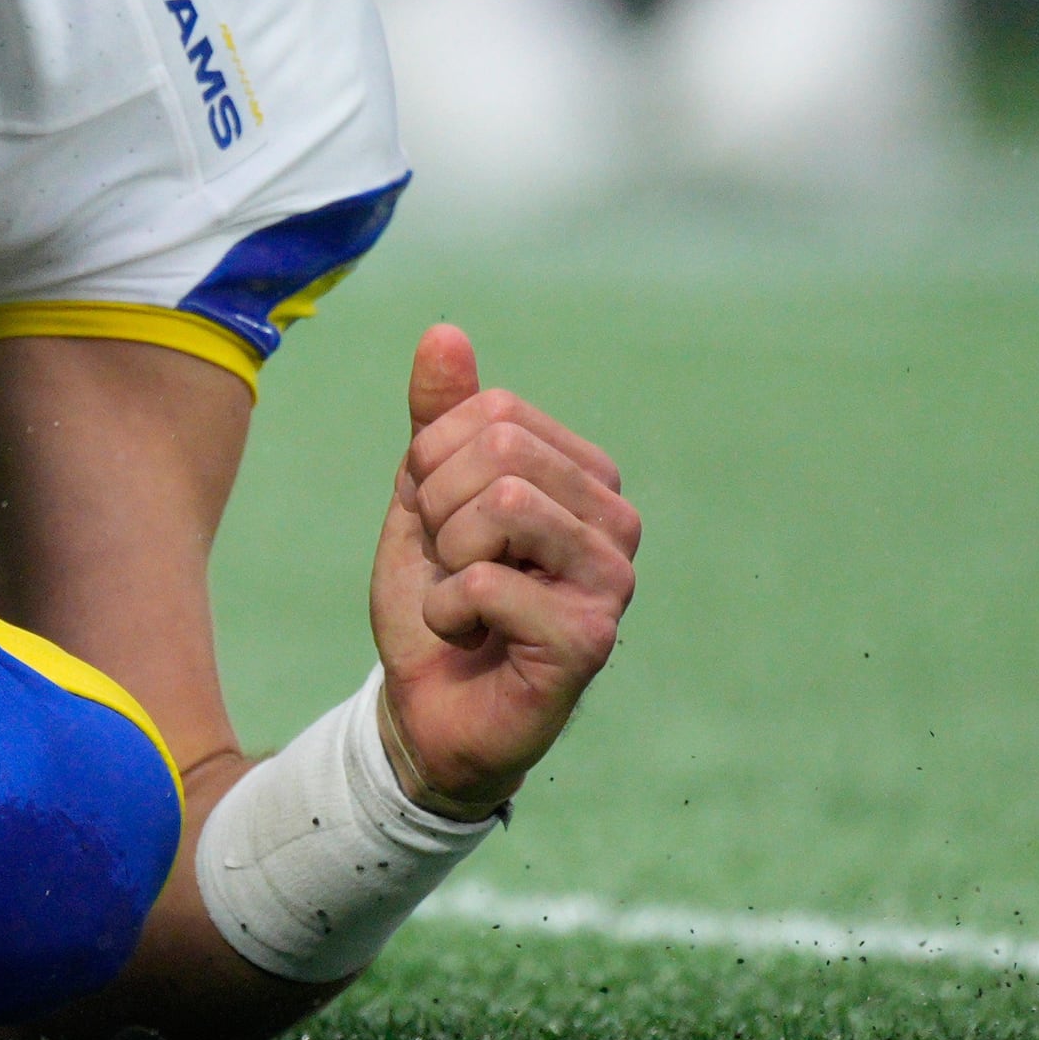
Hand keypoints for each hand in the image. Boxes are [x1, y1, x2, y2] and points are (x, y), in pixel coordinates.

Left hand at [365, 325, 640, 819]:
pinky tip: (470, 636)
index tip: (439, 522)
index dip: (433, 463)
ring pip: (502, 506)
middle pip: (499, 450)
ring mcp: (612, 579)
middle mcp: (615, 520)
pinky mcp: (589, 638)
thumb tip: (444, 333)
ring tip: (461, 597)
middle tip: (449, 564)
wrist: (428, 707)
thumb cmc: (437, 599)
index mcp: (583, 476)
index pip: (492, 412)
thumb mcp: (423, 496)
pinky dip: (449, 609)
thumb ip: (439, 418)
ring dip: (447, 558)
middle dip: (439, 509)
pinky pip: (489, 582)